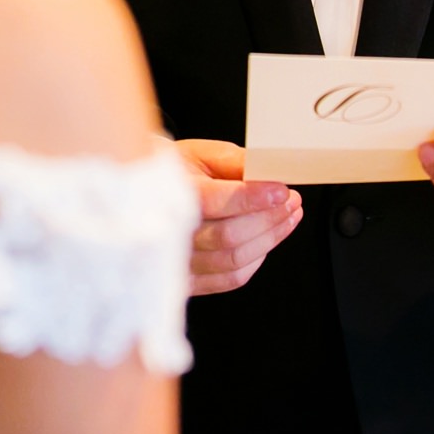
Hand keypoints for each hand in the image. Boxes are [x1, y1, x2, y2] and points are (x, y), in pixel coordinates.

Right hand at [173, 139, 300, 293]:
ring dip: (270, 239)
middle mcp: (170, 233)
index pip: (213, 201)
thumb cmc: (174, 172)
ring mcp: (177, 261)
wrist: (142, 195)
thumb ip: (233, 162)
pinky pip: (229, 278)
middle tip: (291, 202)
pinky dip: (255, 261)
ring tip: (288, 218)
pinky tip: (265, 241)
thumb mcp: (200, 154)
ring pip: (233, 260)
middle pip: (228, 236)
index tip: (281, 191)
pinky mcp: (187, 280)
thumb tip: (269, 170)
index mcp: (170, 194)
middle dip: (269, 219)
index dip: (252, 198)